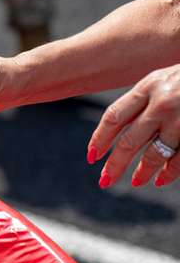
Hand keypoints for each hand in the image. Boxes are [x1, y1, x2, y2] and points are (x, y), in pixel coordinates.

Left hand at [89, 65, 179, 187]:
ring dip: (142, 171)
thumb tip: (114, 132)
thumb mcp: (160, 81)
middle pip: (129, 140)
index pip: (114, 117)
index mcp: (147, 87)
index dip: (99, 139)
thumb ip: (140, 102)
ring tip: (135, 182)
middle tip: (105, 180)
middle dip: (115, 164)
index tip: (92, 157)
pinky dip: (169, 171)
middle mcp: (162, 102)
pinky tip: (160, 179)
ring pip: (155, 153)